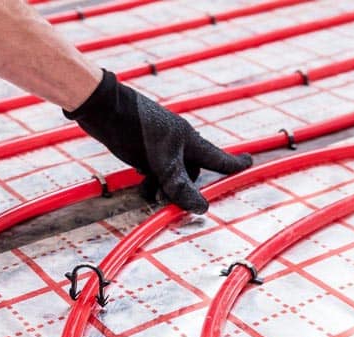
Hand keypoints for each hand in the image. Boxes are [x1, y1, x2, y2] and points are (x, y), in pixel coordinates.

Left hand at [65, 69, 251, 213]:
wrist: (104, 110)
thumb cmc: (138, 129)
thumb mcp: (162, 162)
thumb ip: (180, 186)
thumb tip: (203, 209)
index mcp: (190, 141)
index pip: (217, 157)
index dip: (233, 163)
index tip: (248, 163)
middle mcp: (178, 143)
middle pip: (191, 173)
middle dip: (184, 189)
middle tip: (173, 203)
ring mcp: (159, 146)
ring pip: (169, 175)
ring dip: (162, 189)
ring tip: (150, 194)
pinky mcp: (142, 149)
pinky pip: (153, 171)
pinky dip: (149, 182)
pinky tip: (141, 187)